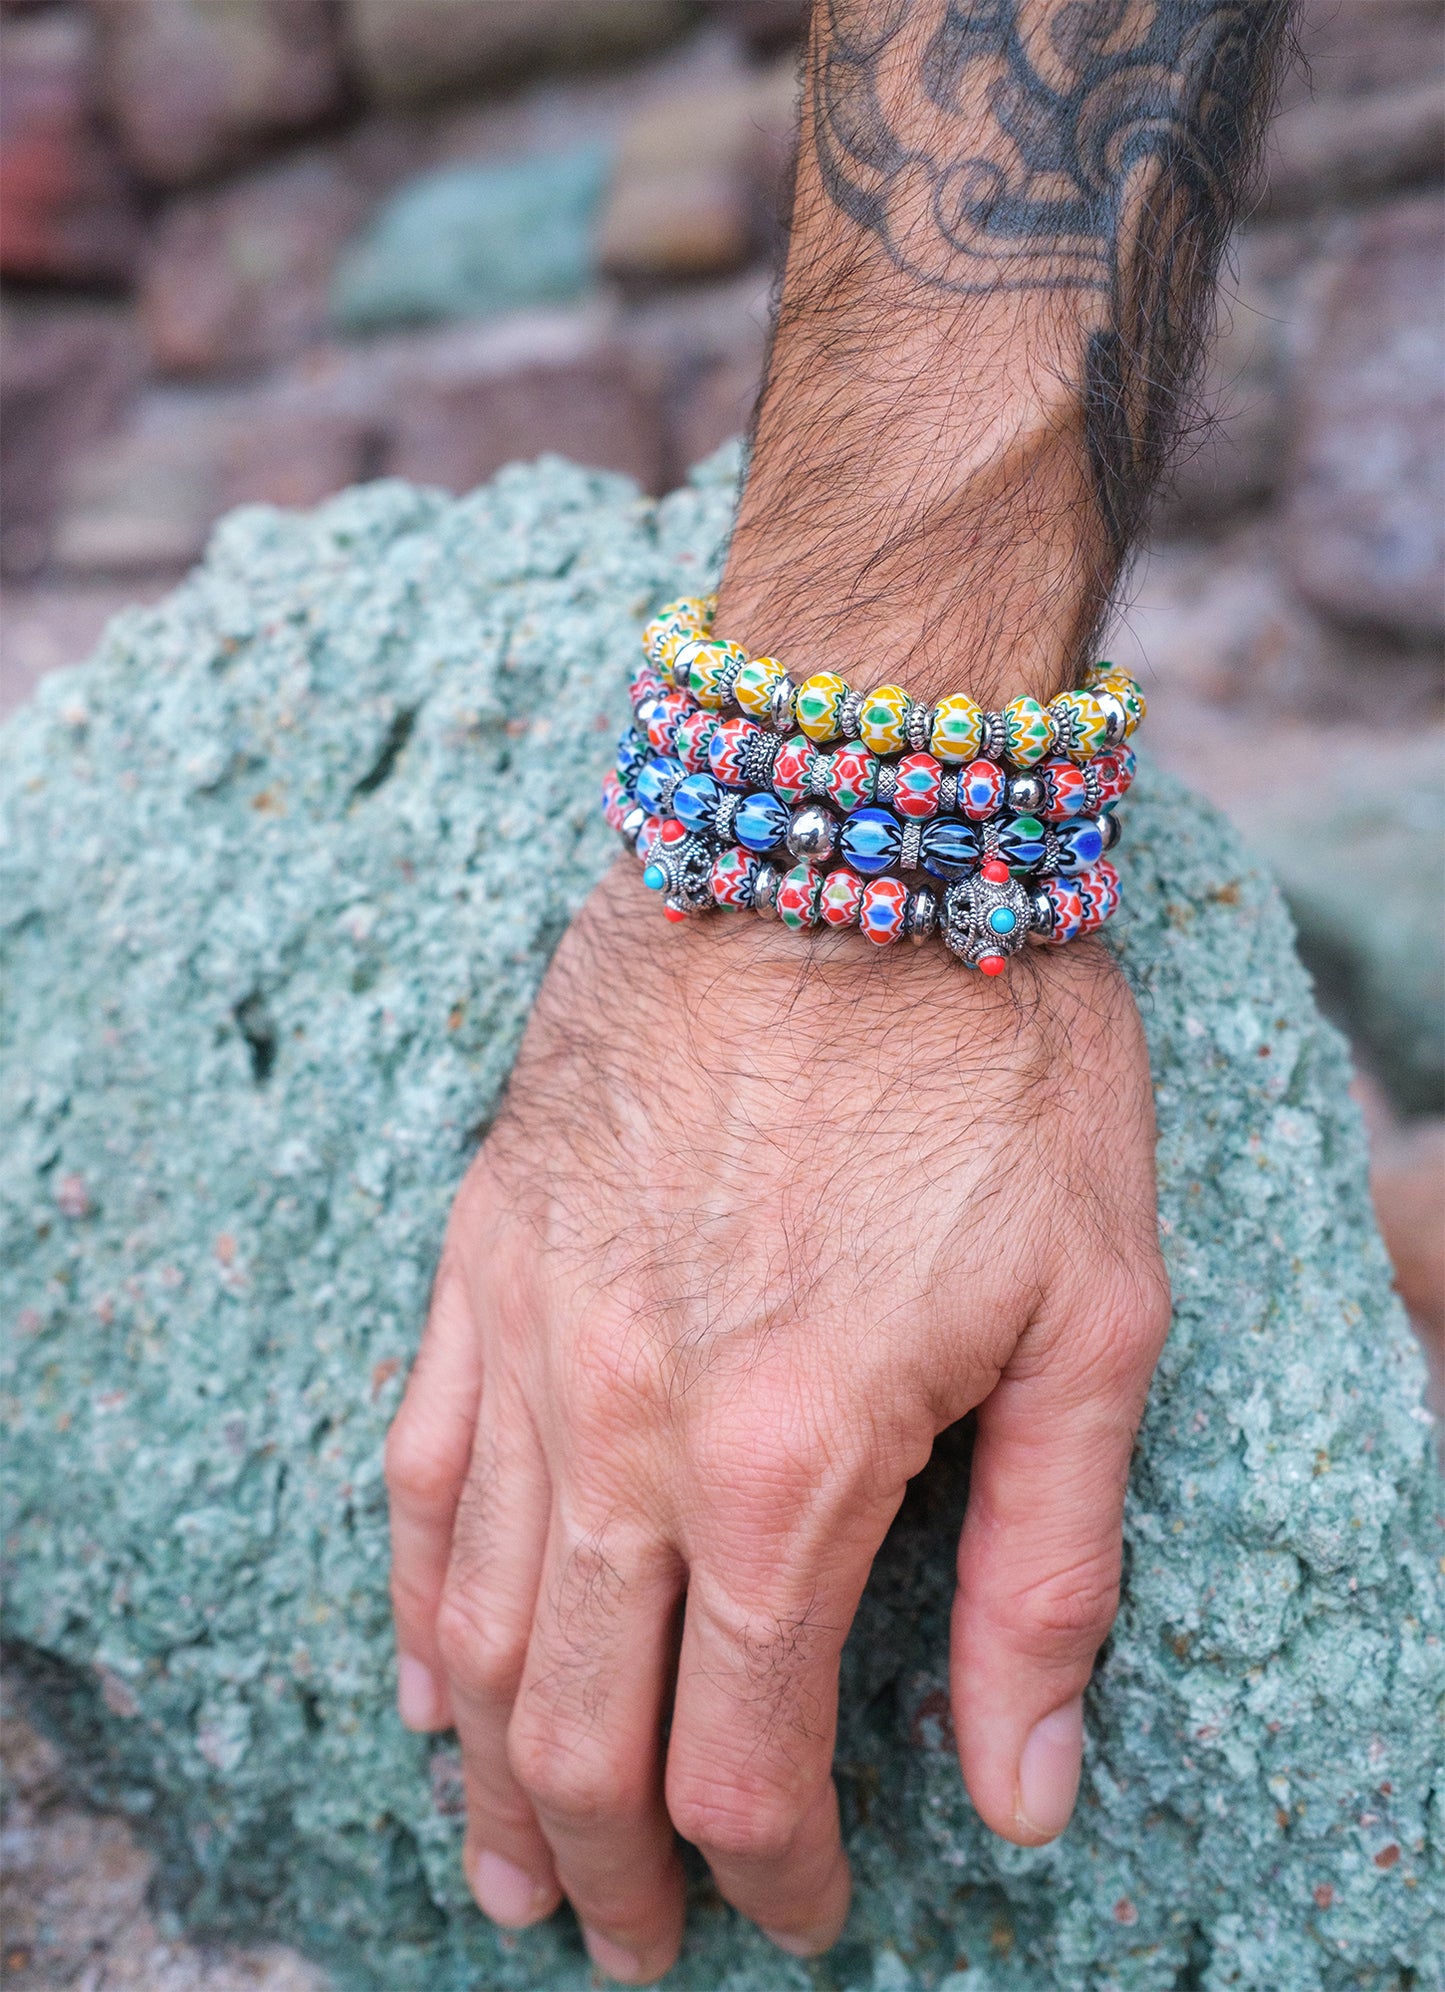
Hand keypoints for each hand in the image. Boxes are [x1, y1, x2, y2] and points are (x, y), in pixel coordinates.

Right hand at [384, 859, 1168, 1983]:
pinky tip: (428, 1675)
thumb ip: (1048, 1565)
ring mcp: (535, 1336)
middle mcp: (631, 1422)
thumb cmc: (993, 1059)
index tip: (805, 1908)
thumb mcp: (1094, 1311)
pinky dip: (415, 1599)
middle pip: (583, 1724)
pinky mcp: (485, 1250)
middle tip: (634, 1946)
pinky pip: (415, 1467)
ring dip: (493, 1773)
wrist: (838, 835)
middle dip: (613, 1867)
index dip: (774, 1865)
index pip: (751, 1749)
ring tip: (511, 1868)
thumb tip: (1025, 1790)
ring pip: (476, 1620)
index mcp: (795, 1458)